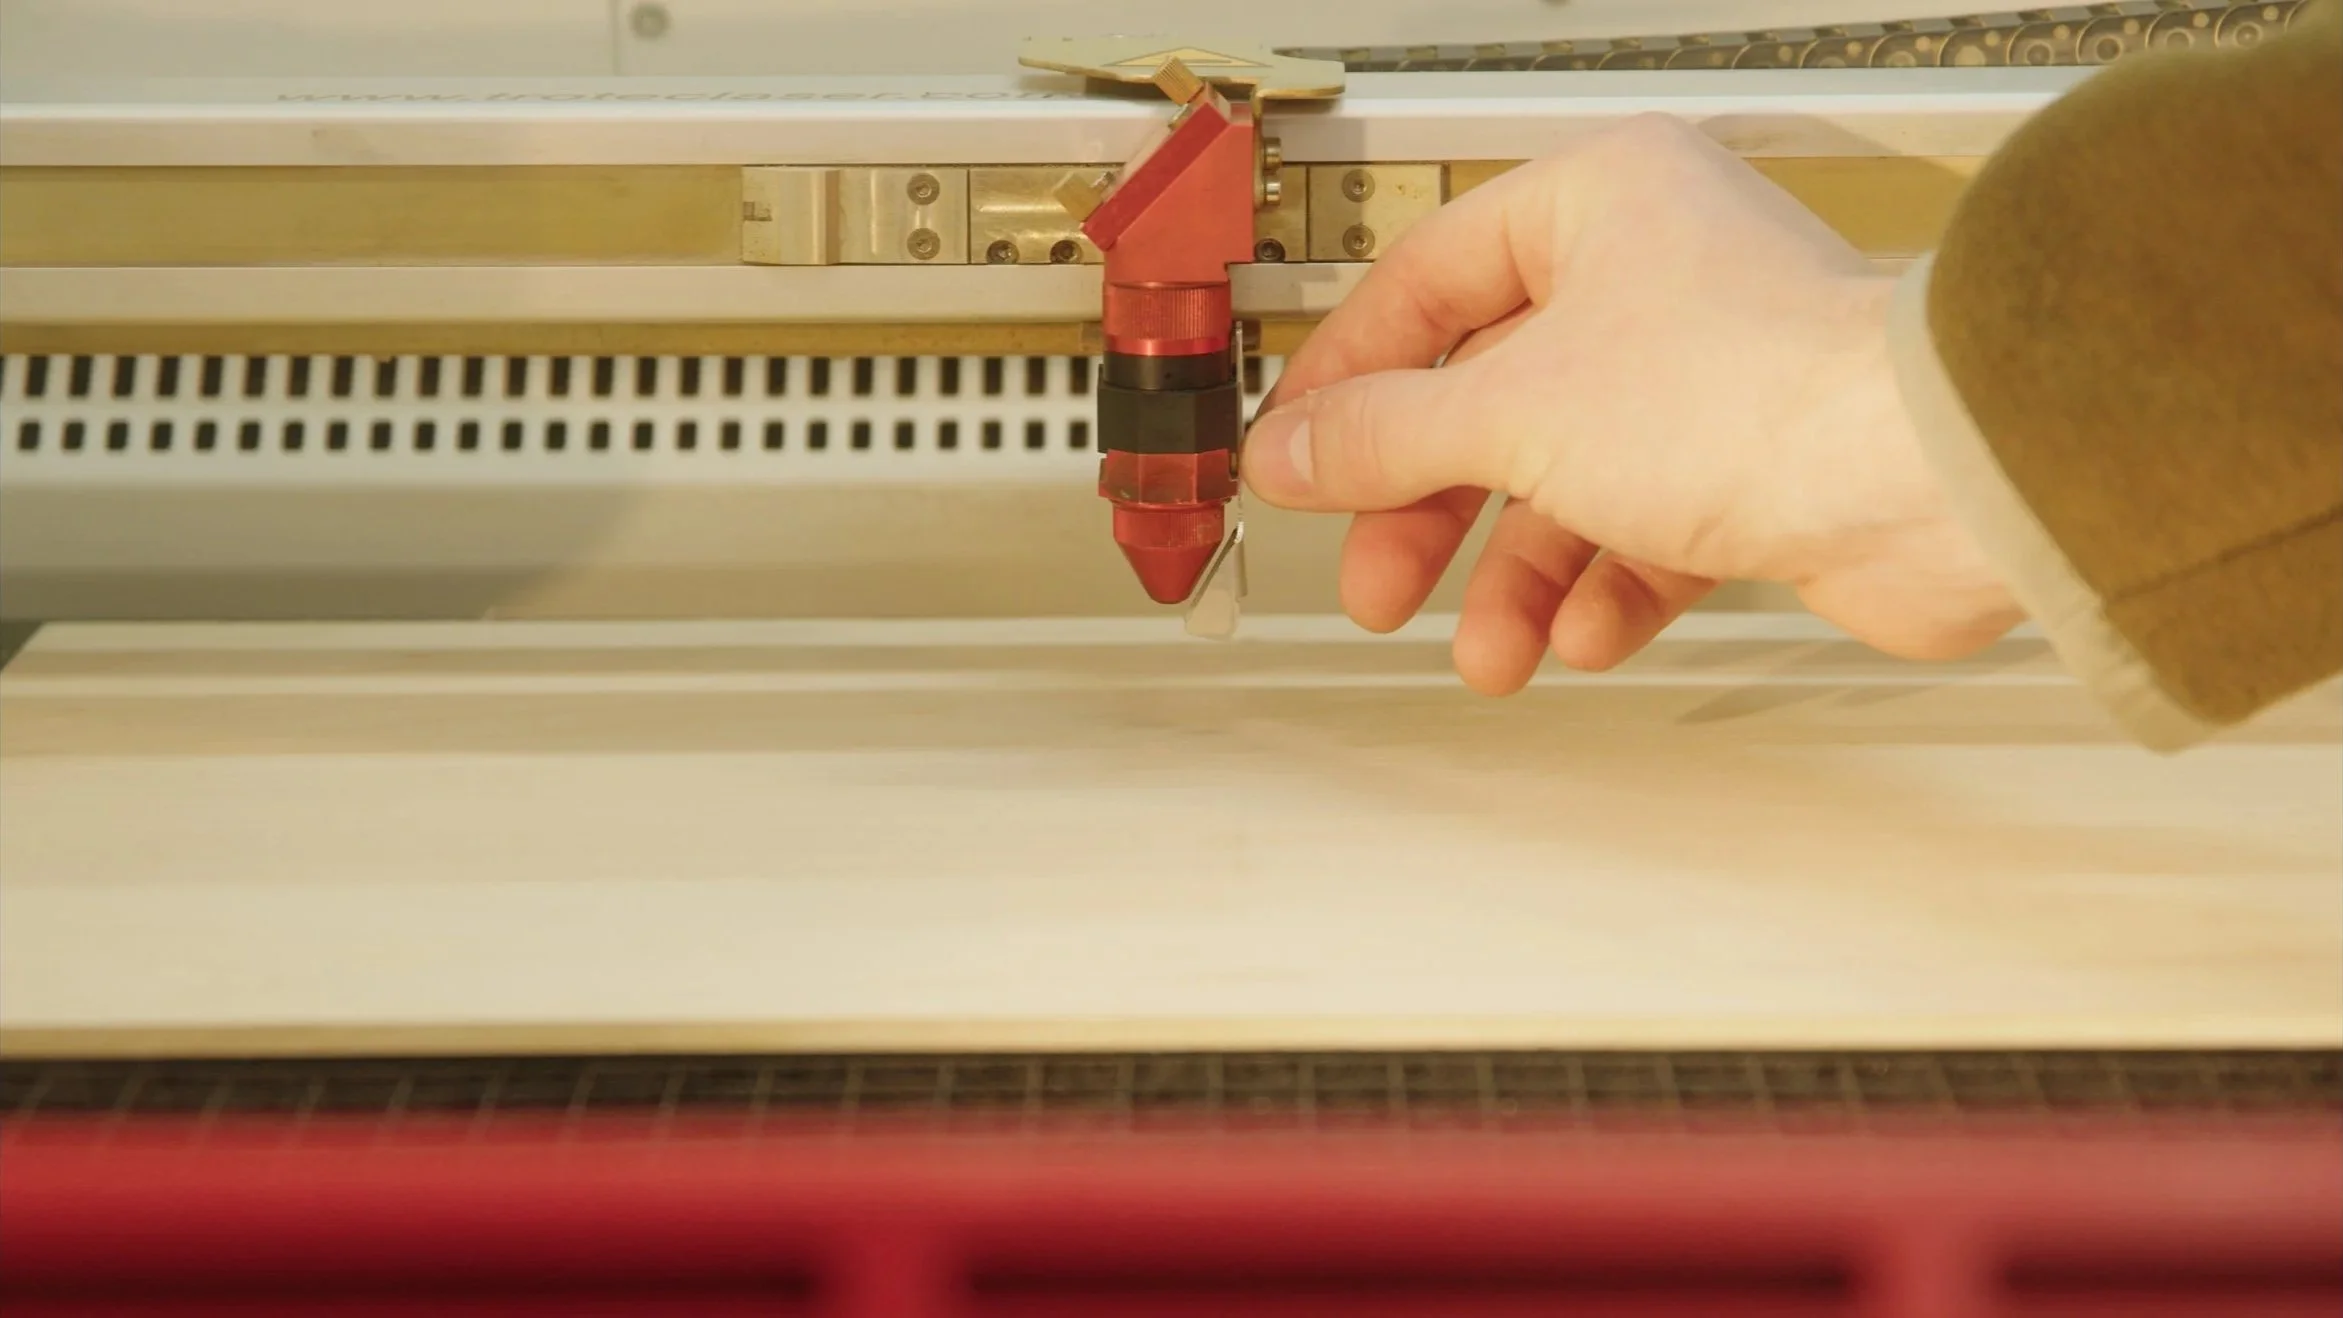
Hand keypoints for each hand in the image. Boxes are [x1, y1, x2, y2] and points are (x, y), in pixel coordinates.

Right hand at [1241, 114, 2022, 694]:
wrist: (1928, 484)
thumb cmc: (1762, 393)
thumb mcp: (1513, 415)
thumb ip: (1383, 437)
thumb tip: (1293, 450)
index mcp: (1597, 207)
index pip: (1425, 284)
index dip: (1350, 380)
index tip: (1300, 455)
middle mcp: (1655, 278)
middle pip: (1490, 401)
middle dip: (1431, 512)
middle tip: (1378, 580)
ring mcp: (1708, 377)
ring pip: (1568, 482)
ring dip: (1517, 578)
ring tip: (1488, 650)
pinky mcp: (1757, 468)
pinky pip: (1646, 532)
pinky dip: (1607, 589)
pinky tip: (1587, 634)